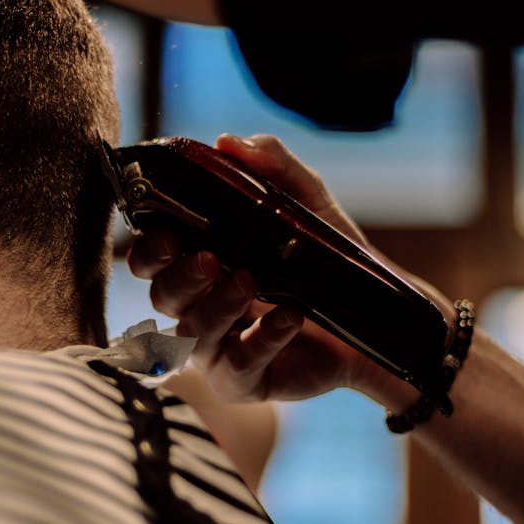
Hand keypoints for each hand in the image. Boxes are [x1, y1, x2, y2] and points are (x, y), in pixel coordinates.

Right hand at [128, 133, 411, 403]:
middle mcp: (201, 306)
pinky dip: (262, 339)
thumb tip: (227, 142)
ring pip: (190, 333)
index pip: (151, 259)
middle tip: (211, 259)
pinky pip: (236, 366)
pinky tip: (290, 316)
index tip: (169, 235)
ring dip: (218, 306)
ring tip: (253, 283)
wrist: (375, 317)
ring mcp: (218, 347)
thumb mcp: (308, 201)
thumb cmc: (329, 259)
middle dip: (178, 278)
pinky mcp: (243, 381)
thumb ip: (272, 166)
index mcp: (202, 263)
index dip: (148, 250)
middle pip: (161, 296)